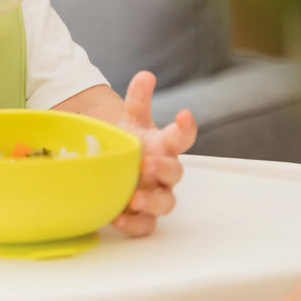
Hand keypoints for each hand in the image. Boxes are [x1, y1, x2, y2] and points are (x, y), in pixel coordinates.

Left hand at [112, 71, 196, 236]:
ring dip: (153, 200)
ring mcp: (155, 195)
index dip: (186, 127)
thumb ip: (138, 99)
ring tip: (135, 197)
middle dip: (164, 168)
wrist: (113, 166)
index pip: (182, 136)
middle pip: (175, 172)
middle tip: (148, 163)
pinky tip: (119, 218)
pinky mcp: (142, 216)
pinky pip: (146, 225)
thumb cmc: (131, 144)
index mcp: (164, 146)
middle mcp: (164, 172)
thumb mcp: (131, 121)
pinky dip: (134, 224)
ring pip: (166, 202)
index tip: (184, 114)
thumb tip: (146, 74)